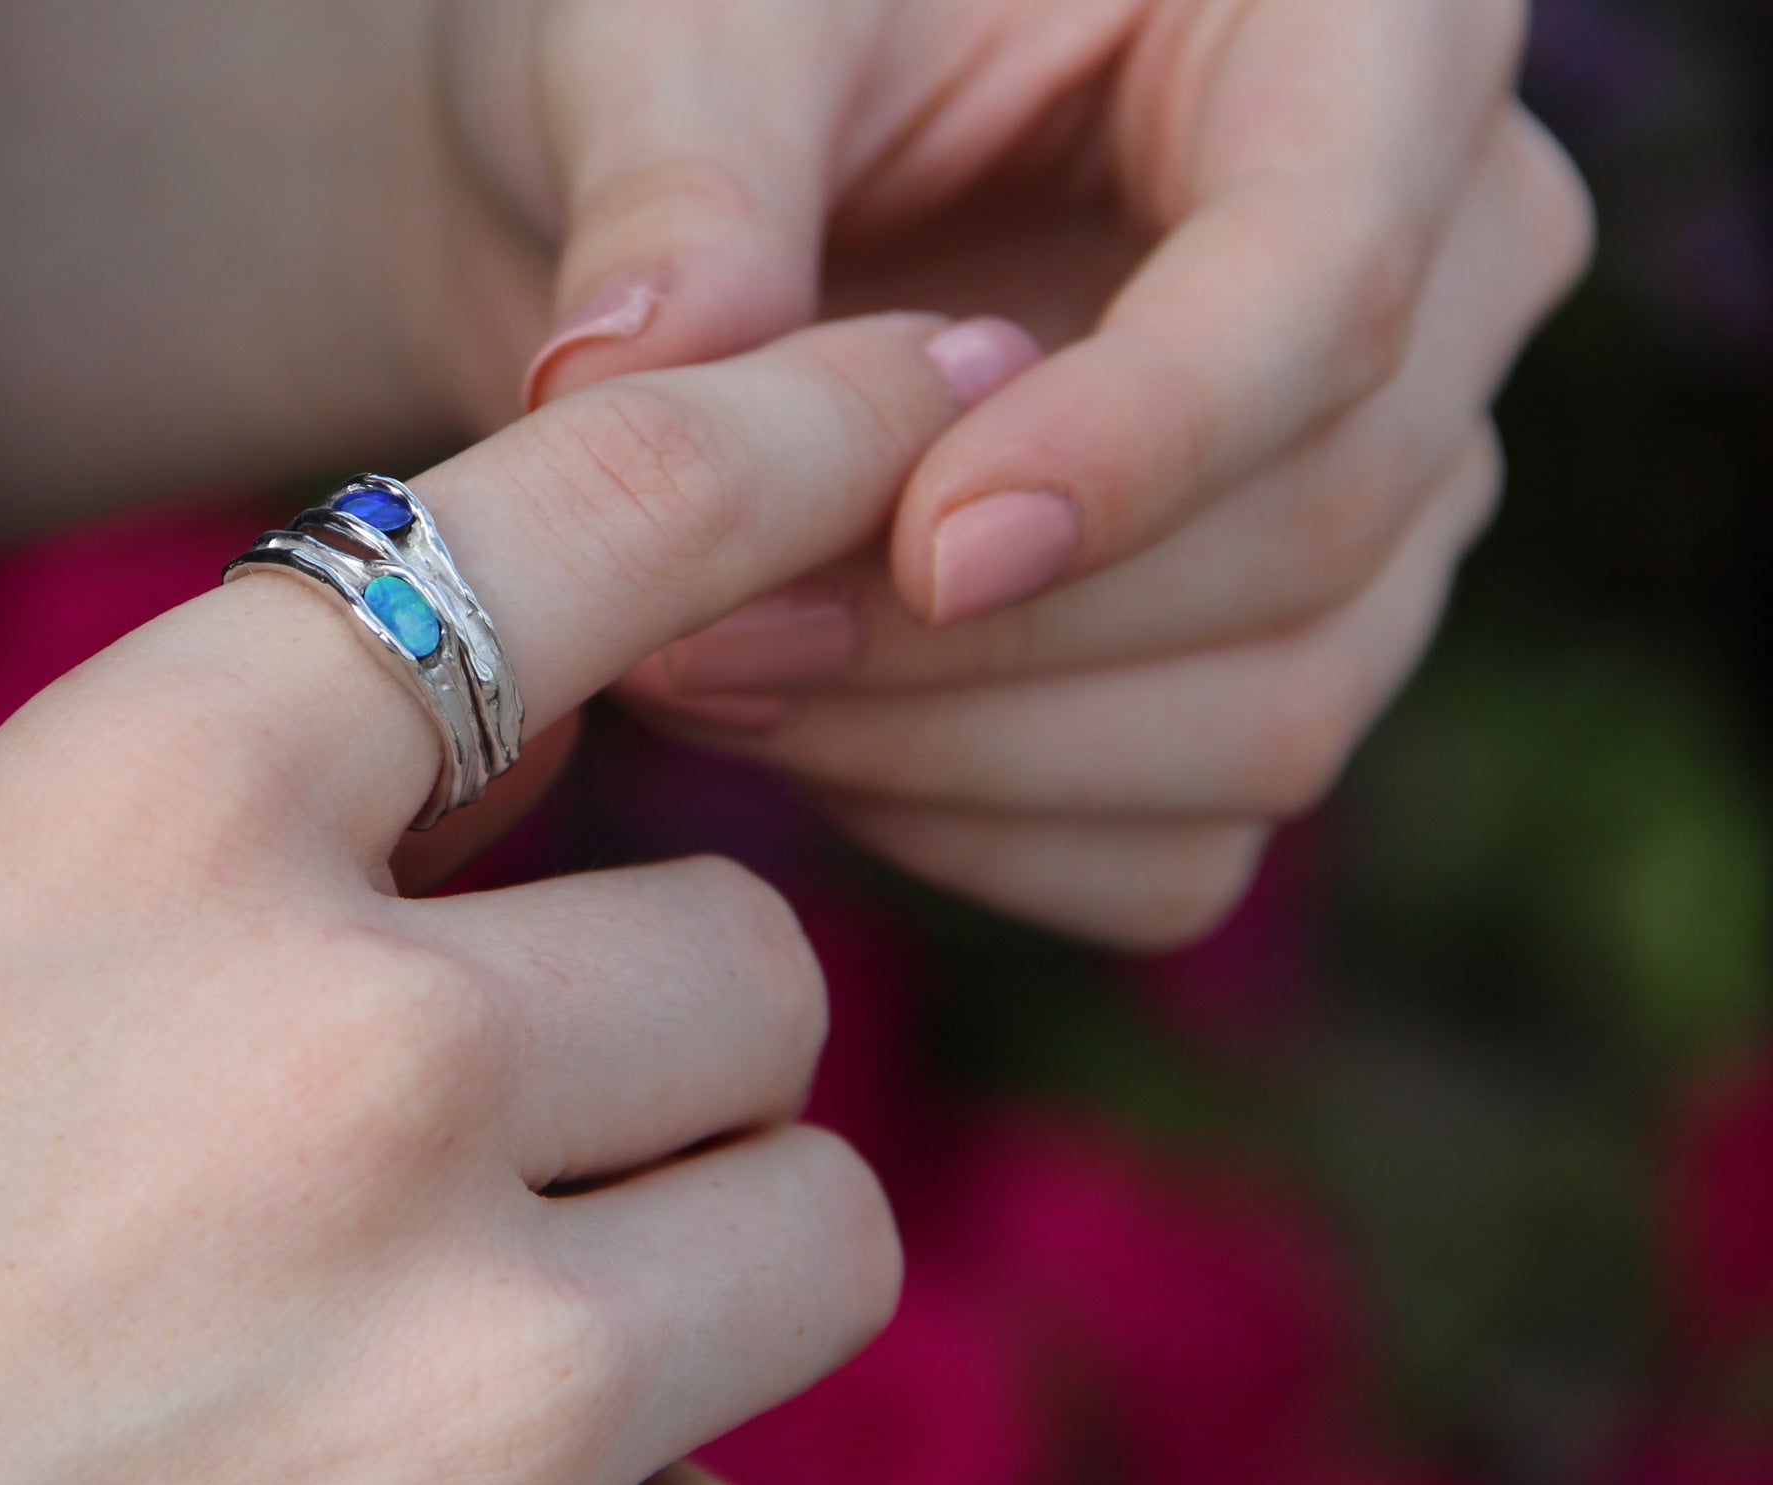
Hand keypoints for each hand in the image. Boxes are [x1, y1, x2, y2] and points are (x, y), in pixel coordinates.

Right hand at [0, 314, 1004, 1484]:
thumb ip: (156, 794)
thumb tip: (481, 715)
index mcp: (148, 818)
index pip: (584, 522)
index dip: (794, 429)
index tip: (922, 379)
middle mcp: (341, 1048)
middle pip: (755, 948)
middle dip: (653, 1047)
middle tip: (480, 1141)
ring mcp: (457, 1334)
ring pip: (812, 1209)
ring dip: (685, 1259)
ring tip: (464, 1333)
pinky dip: (654, 1483)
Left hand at [455, 0, 1594, 946]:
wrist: (700, 202)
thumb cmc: (729, 50)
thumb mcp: (689, 35)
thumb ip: (683, 177)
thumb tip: (628, 375)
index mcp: (1353, 42)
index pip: (1333, 277)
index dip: (1144, 445)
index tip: (926, 555)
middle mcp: (1421, 280)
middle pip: (1315, 531)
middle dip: (997, 636)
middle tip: (705, 641)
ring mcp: (1369, 499)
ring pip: (1273, 719)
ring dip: (968, 755)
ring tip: (716, 679)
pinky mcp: (1265, 667)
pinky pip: (1183, 840)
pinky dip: (985, 834)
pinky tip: (816, 746)